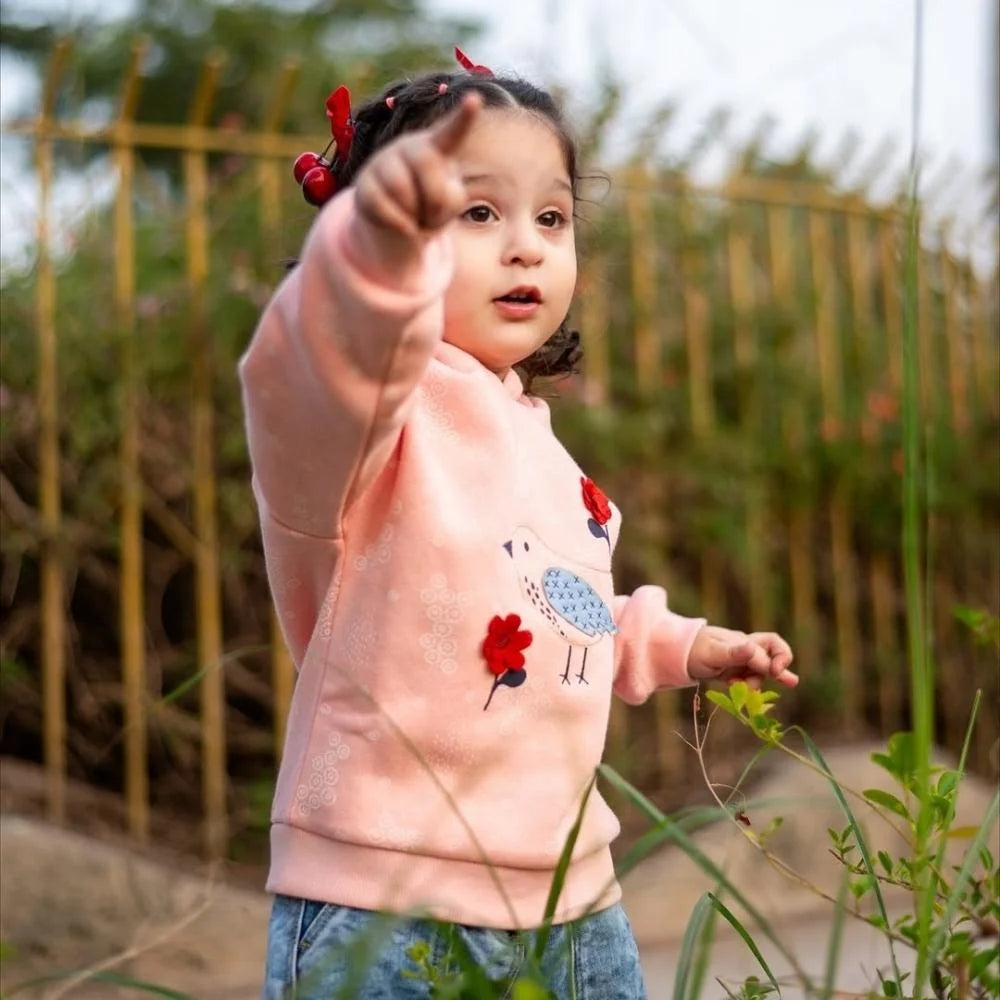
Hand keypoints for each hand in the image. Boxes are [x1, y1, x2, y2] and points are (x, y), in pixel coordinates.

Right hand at [354, 92, 481, 242]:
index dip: (463, 117)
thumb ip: (450, 198)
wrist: (398, 216)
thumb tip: (423, 201)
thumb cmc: (432, 201)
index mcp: (437, 147)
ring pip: (401, 188)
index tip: (474, 99)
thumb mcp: (451, 202)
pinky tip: (404, 225)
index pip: (452, 130)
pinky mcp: (365, 184)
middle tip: (433, 213)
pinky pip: (384, 208)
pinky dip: (400, 225)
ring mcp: (384, 162)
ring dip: (415, 215)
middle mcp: (409, 146)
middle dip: (435, 198)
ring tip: (417, 217)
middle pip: (426, 164)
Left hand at [686, 625, 797, 688]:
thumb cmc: (693, 650)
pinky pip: (749, 678)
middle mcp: (745, 649)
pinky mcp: (733, 671)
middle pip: (772, 655)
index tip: (775, 672)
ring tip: (734, 686)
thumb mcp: (712, 653)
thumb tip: (752, 648)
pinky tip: (749, 689)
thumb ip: (733, 653)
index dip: (779, 659)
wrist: (675, 653)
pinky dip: (750, 686)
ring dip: (755, 682)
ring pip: (760, 671)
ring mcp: (740, 660)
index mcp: (743, 641)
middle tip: (791, 682)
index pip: (769, 649)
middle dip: (779, 669)